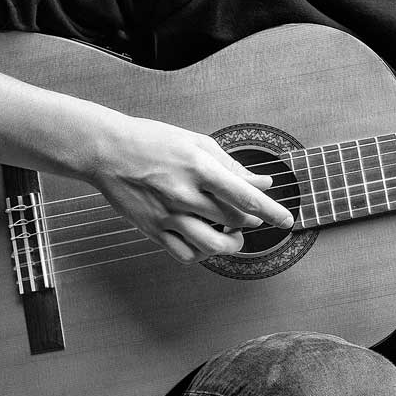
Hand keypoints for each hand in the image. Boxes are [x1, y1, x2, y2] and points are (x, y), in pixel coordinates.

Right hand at [84, 114, 294, 263]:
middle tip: (252, 217)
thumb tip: (263, 183)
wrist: (107, 151)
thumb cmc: (154, 140)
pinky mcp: (153, 229)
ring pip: (211, 245)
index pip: (245, 197)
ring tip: (234, 236)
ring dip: (231, 244)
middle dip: (251, 222)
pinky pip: (185, 254)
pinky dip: (203, 253)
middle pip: (234, 221)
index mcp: (200, 168)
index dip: (271, 212)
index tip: (287, 220)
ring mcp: (168, 215)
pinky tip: (206, 241)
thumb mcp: (197, 143)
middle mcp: (185, 194)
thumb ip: (232, 166)